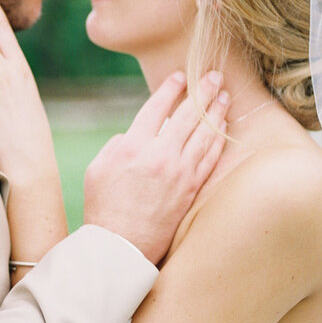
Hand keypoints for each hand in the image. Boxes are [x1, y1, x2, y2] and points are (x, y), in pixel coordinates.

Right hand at [83, 72, 228, 264]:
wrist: (121, 247)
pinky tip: (224, 127)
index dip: (171, 88)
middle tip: (214, 76)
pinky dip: (218, 139)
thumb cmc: (103, 208)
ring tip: (224, 96)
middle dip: (203, 91)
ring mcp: (179, 173)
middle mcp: (159, 155)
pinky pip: (210, 157)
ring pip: (204, 133)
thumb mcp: (97, 169)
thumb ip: (117, 145)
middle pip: (188, 114)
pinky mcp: (192, 189)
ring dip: (216, 111)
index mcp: (132, 146)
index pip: (157, 106)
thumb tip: (135, 134)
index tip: (180, 76)